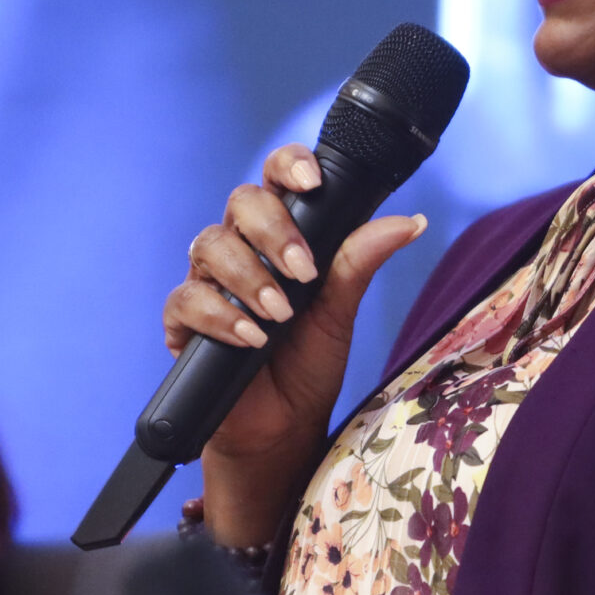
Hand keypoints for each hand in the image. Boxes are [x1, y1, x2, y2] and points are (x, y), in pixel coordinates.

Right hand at [164, 144, 426, 544]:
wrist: (282, 428)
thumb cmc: (309, 364)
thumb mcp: (340, 311)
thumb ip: (360, 261)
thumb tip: (411, 221)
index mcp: (280, 234)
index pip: (275, 179)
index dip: (288, 166)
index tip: (311, 183)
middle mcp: (241, 249)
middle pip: (241, 202)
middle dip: (273, 233)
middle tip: (303, 274)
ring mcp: (208, 282)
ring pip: (210, 245)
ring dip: (249, 278)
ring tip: (279, 315)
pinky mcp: (184, 321)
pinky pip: (186, 299)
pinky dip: (220, 316)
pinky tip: (249, 338)